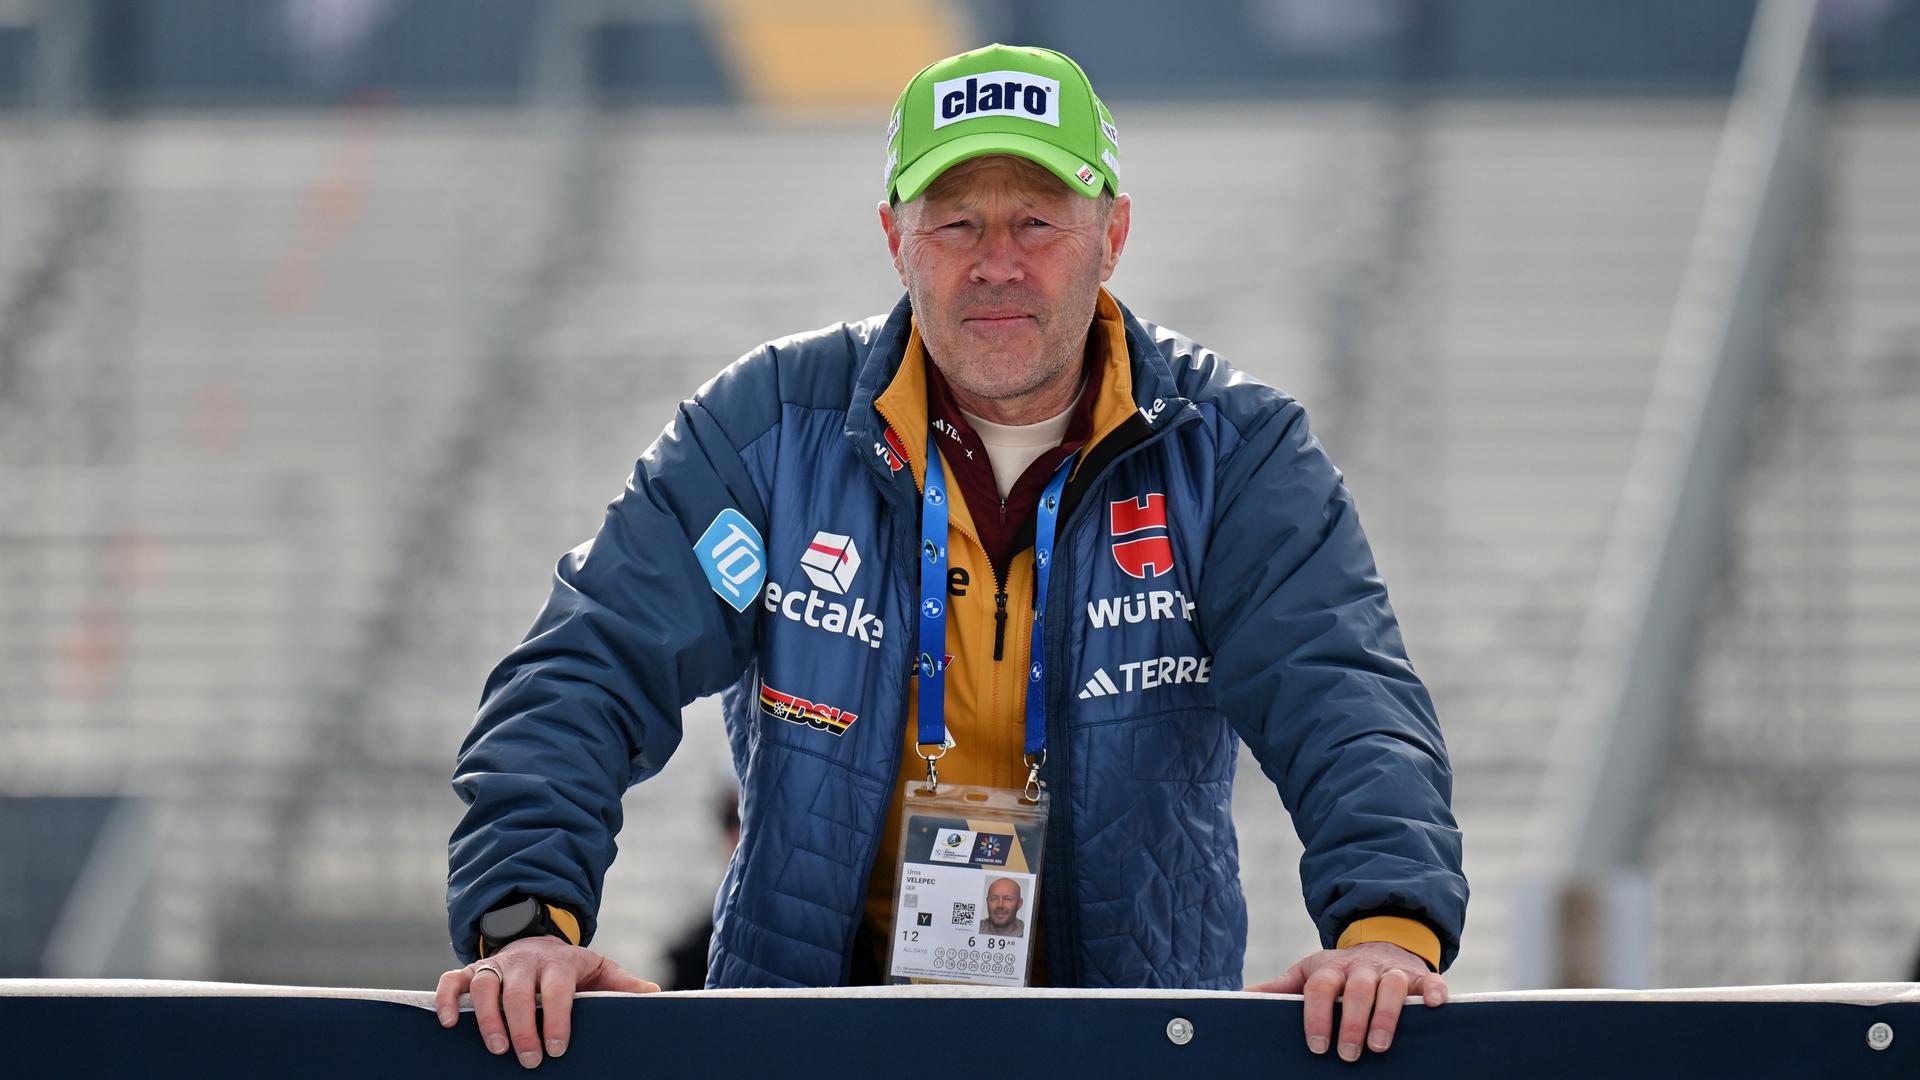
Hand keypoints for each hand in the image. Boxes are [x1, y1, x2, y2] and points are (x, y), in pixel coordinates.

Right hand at [435, 936, 658, 1068]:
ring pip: (484, 985)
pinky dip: (445, 998)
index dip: (557, 1017)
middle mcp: (524, 961)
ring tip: (497, 1048)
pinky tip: (446, 1024)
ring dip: (486, 1018)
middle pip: (518, 991)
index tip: (558, 1047)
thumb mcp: (598, 969)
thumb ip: (622, 983)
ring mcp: (497, 964)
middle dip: (522, 1027)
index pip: (556, 988)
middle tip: (528, 1059)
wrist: (536, 939)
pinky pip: (452, 979)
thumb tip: (654, 994)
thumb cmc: (570, 966)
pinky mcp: (473, 970)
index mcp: (558, 962)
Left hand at [1247, 942, 1446, 1061]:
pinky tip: (1434, 1006)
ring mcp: (1392, 970)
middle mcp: (1362, 968)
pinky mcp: (1419, 976)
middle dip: (1352, 1022)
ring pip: (1391, 987)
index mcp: (1332, 969)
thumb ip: (1282, 987)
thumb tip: (1243, 997)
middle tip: (1348, 1054)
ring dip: (1386, 1015)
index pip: (1321, 989)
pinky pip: (1431, 981)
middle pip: (1358, 990)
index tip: (1316, 1046)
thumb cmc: (1340, 970)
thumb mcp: (1309, 972)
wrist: (1380, 942)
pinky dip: (1434, 991)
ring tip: (1379, 1046)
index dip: (1316, 1016)